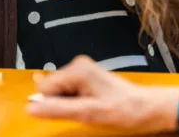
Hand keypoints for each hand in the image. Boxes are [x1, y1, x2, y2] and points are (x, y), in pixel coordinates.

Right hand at [26, 56, 178, 133]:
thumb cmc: (125, 109)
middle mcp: (78, 65)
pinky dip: (75, 102)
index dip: (53, 104)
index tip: (71, 111)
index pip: (44, 87)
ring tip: (90, 108)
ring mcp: (82, 70)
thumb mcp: (89, 113)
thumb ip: (58, 109)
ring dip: (69, 104)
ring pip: (59, 91)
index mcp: (77, 70)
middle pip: (51, 88)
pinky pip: (68, 92)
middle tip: (83, 111)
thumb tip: (32, 107)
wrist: (146, 108)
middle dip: (62, 103)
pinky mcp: (85, 77)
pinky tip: (90, 105)